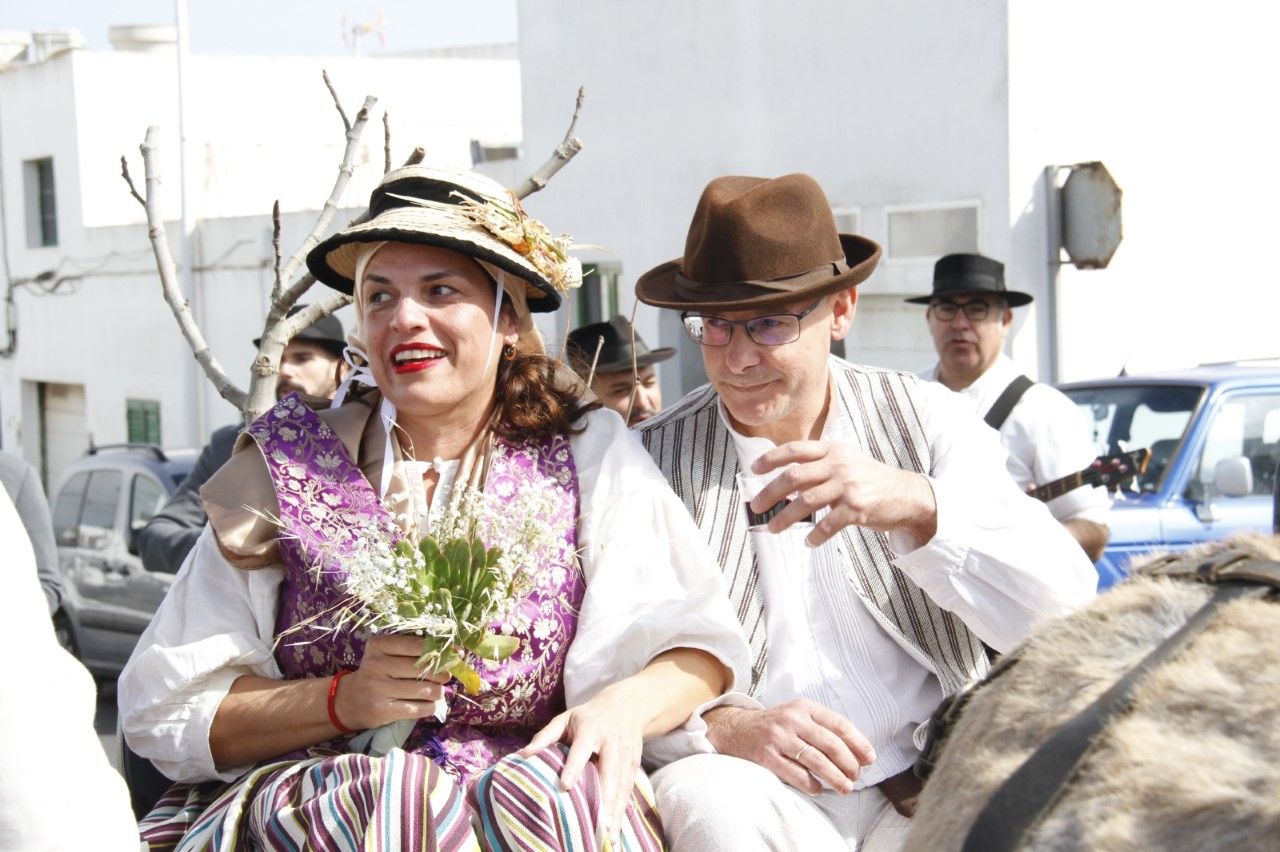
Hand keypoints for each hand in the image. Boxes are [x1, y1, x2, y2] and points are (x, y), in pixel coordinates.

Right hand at [335, 634, 450, 730]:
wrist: (349, 701)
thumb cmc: (377, 673)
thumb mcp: (386, 654)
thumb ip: (413, 650)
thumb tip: (453, 651)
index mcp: (379, 646)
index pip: (416, 645)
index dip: (440, 649)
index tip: (458, 652)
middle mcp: (376, 665)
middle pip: (422, 668)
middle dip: (441, 672)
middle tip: (447, 675)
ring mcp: (379, 689)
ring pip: (423, 689)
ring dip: (437, 691)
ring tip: (437, 691)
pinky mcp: (383, 710)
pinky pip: (418, 708)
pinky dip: (430, 707)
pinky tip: (429, 704)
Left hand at [519, 684, 644, 846]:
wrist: (628, 705)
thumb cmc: (588, 715)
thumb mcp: (566, 718)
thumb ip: (545, 736)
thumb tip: (524, 755)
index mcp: (591, 729)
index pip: (582, 749)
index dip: (574, 766)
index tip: (566, 785)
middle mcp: (611, 742)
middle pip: (609, 771)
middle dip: (605, 797)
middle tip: (599, 822)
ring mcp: (626, 754)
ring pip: (621, 784)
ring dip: (616, 810)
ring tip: (609, 835)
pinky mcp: (634, 764)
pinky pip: (629, 789)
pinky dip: (623, 810)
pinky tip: (616, 830)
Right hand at [704, 699, 875, 794]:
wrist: (736, 729)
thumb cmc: (776, 726)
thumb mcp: (798, 716)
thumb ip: (823, 728)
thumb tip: (858, 753)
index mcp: (804, 707)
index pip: (839, 724)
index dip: (858, 743)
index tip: (869, 759)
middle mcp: (792, 719)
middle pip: (831, 744)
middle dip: (849, 764)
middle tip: (856, 777)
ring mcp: (778, 737)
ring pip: (816, 761)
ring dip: (835, 778)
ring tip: (846, 788)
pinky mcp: (766, 755)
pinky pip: (795, 774)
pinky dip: (811, 785)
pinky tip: (818, 789)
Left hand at [750, 440, 936, 547]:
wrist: (907, 495)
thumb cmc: (870, 480)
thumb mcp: (846, 462)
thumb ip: (820, 465)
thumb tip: (784, 481)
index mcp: (832, 450)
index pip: (795, 450)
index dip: (771, 459)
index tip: (753, 470)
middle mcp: (838, 464)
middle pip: (793, 476)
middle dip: (770, 492)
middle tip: (756, 506)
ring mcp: (848, 485)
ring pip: (805, 502)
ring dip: (784, 518)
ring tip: (772, 528)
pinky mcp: (857, 508)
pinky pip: (827, 524)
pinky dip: (815, 536)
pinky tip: (808, 542)